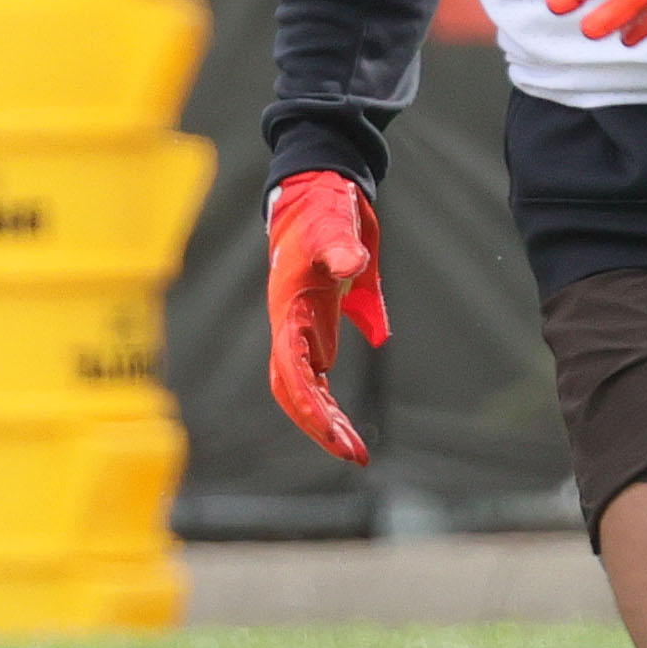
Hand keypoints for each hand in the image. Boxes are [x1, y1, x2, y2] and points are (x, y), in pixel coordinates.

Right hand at [266, 172, 388, 464]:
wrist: (318, 191)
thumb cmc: (323, 207)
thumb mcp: (334, 223)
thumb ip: (339, 247)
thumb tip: (350, 264)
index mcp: (289, 308)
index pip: (292, 370)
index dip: (310, 405)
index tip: (334, 434)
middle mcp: (290, 324)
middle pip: (294, 390)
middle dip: (321, 426)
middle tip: (357, 456)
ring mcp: (301, 328)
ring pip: (305, 388)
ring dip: (326, 420)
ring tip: (357, 451)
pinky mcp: (315, 326)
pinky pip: (317, 375)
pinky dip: (329, 401)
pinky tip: (346, 422)